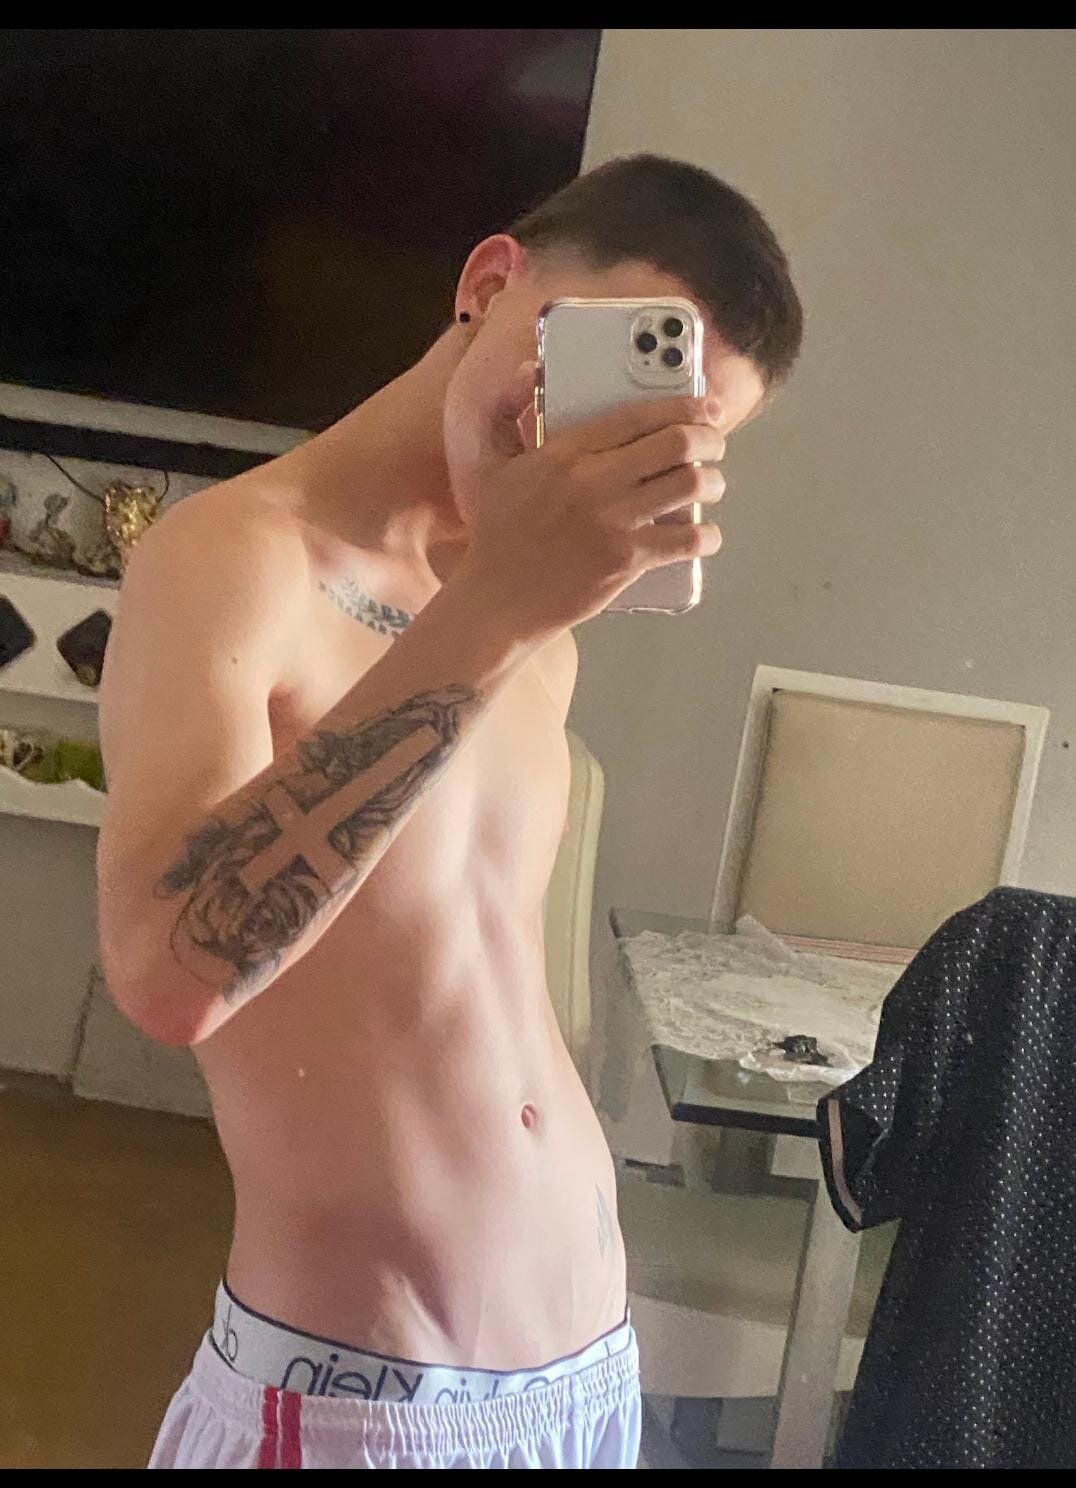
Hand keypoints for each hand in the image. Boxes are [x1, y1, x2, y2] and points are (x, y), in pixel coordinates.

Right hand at [459, 374, 726, 637]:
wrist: (497, 600)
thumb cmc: (497, 534)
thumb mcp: (491, 465)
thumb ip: (507, 412)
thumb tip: (527, 372)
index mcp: (564, 452)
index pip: (638, 415)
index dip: (683, 406)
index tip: (707, 407)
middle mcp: (593, 481)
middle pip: (676, 444)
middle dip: (709, 439)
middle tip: (715, 445)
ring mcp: (613, 522)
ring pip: (690, 485)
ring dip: (714, 482)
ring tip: (712, 485)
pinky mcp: (626, 561)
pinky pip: (687, 540)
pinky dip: (708, 536)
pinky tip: (706, 535)